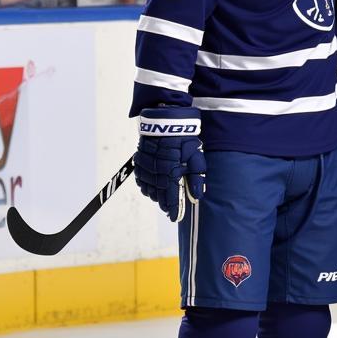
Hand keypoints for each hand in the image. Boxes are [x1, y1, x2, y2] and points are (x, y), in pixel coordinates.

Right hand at [135, 107, 205, 221]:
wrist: (164, 119)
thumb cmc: (184, 138)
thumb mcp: (196, 156)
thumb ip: (197, 177)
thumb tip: (197, 197)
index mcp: (172, 171)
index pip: (172, 197)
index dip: (174, 209)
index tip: (175, 218)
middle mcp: (157, 171)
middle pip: (159, 195)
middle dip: (165, 204)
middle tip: (170, 210)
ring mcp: (146, 166)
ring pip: (149, 189)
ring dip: (156, 196)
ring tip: (162, 200)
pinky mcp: (139, 161)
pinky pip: (141, 180)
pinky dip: (146, 186)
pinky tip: (152, 189)